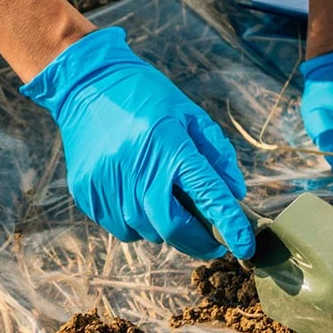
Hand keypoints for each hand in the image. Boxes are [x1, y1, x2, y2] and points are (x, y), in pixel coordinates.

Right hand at [22, 27, 255, 260]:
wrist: (87, 84)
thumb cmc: (146, 97)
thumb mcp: (189, 114)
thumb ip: (217, 154)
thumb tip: (235, 194)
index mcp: (169, 144)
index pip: (207, 193)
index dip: (229, 225)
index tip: (246, 248)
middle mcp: (137, 167)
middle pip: (172, 227)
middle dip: (198, 243)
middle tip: (214, 244)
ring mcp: (107, 183)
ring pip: (146, 232)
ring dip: (165, 229)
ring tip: (166, 203)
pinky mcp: (86, 192)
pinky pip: (120, 228)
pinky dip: (137, 224)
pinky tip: (137, 198)